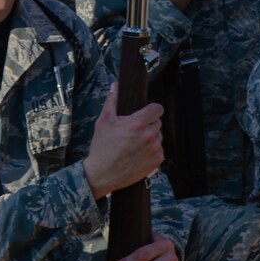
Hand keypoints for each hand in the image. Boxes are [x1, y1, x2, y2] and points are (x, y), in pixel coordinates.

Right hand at [82, 84, 165, 198]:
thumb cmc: (101, 147)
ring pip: (158, 136)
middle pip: (157, 122)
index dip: (151, 110)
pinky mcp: (157, 160)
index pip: (158, 108)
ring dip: (150, 138)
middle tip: (133, 132)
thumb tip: (116, 85)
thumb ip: (112, 101)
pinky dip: (151, 151)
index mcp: (139, 124)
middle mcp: (150, 135)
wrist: (101, 175)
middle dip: (147, 125)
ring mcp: (155, 149)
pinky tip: (138, 154)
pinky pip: (159, 150)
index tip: (144, 114)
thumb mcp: (103, 122)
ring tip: (134, 145)